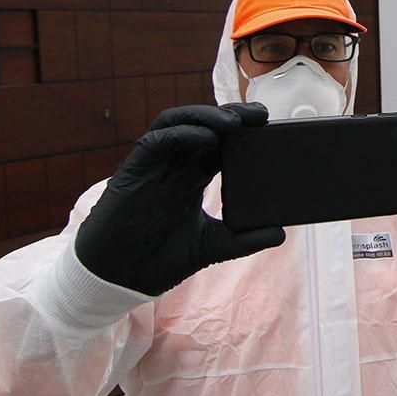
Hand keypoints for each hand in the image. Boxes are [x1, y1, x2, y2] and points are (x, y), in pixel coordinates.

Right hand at [74, 103, 284, 295]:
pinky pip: (156, 141)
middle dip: (232, 117)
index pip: (220, 144)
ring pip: (179, 124)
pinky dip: (181, 134)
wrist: (116, 280)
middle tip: (260, 115)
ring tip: (235, 122)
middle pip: (204, 127)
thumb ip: (243, 239)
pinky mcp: (133, 171)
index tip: (269, 128)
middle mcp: (174, 167)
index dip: (243, 133)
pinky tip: (205, 138)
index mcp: (192, 179)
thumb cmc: (157, 260)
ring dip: (207, 117)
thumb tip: (280, 234)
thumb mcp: (211, 247)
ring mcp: (154, 167)